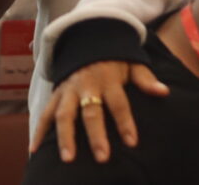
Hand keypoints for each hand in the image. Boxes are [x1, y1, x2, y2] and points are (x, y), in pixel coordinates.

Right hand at [30, 62, 167, 162]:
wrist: (86, 41)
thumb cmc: (114, 60)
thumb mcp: (132, 63)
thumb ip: (145, 79)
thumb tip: (164, 91)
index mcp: (108, 79)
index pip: (118, 102)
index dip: (125, 122)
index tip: (131, 142)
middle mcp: (86, 85)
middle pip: (91, 111)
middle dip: (96, 134)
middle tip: (102, 157)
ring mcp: (69, 90)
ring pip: (64, 114)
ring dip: (65, 136)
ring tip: (67, 158)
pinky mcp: (56, 94)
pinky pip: (45, 113)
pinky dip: (38, 131)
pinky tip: (34, 150)